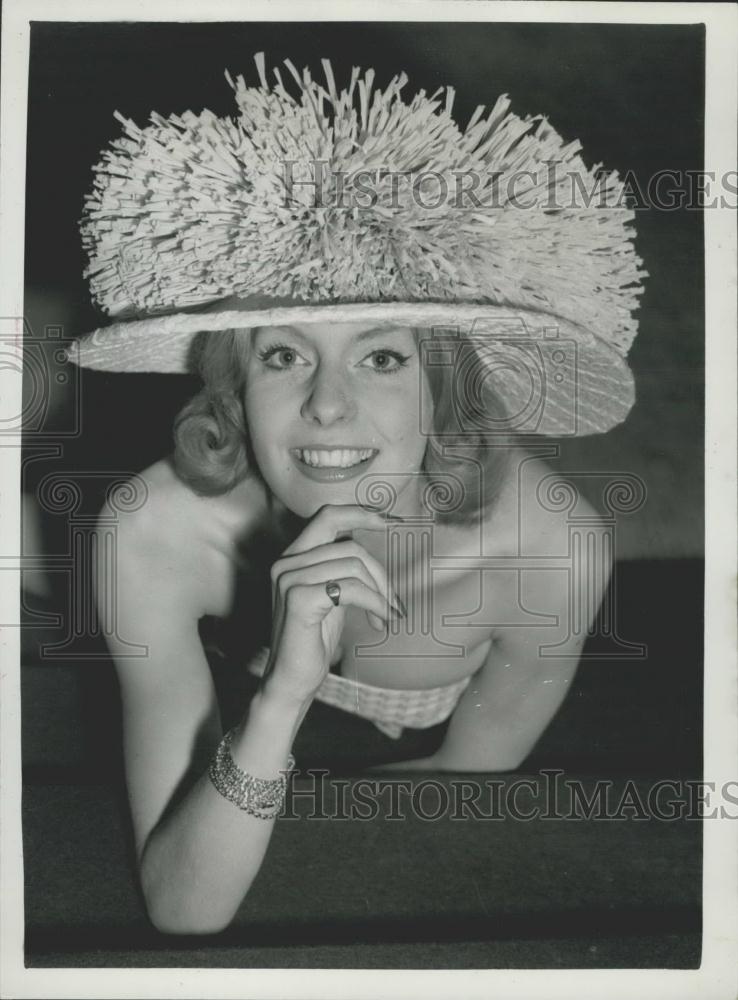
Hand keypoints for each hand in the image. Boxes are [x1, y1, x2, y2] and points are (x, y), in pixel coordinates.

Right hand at [262, 504, 403, 706]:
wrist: (291, 681)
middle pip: (350, 545)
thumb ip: (340, 569)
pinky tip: (379, 621)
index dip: (360, 513)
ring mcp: (289, 579)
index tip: (388, 521)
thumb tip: (368, 548)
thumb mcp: (330, 596)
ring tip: (386, 616)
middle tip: (394, 601)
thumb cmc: (313, 640)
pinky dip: (375, 604)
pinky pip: (352, 589)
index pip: (327, 516)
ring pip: (354, 566)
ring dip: (380, 593)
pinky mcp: (299, 600)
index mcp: (292, 557)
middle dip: (380, 572)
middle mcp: (285, 563)